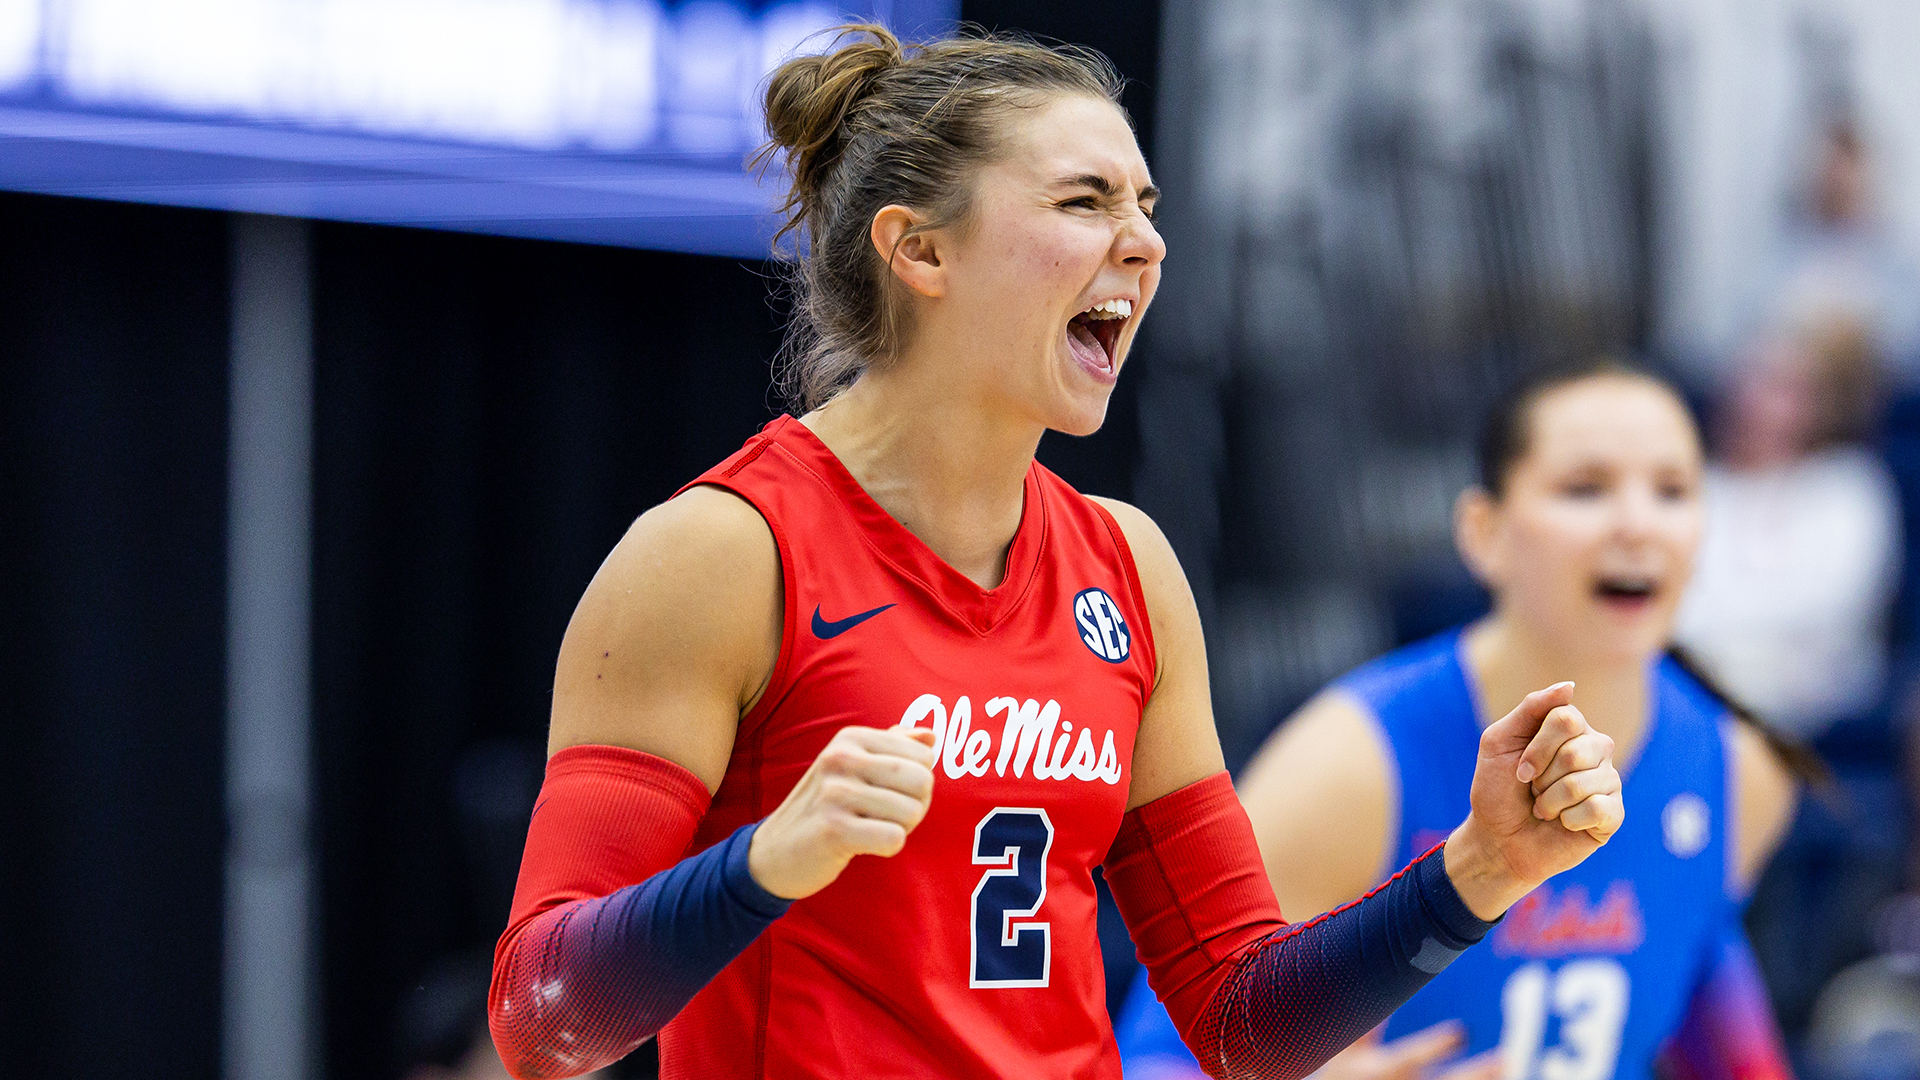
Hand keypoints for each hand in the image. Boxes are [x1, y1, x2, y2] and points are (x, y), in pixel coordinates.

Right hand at [747, 725, 937, 899]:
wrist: (773, 852)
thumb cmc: (823, 807)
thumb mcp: (852, 767)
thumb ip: (892, 747)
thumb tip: (931, 736)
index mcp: (850, 738)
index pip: (924, 756)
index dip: (917, 782)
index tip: (889, 794)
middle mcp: (841, 758)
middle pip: (922, 781)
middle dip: (916, 806)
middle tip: (886, 817)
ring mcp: (835, 793)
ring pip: (912, 812)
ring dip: (900, 829)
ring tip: (869, 829)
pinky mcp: (833, 830)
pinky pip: (894, 838)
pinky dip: (887, 847)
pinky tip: (863, 844)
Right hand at [1314, 1024, 1501, 1079]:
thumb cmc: (1338, 1076)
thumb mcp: (1345, 1050)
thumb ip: (1365, 1021)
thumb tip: (1379, 979)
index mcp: (1382, 1069)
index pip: (1411, 1057)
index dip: (1436, 1046)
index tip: (1462, 1032)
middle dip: (1475, 1073)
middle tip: (1503, 1060)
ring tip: (1509, 1067)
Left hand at [1447, 682, 1623, 919]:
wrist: (1498, 840)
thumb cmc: (1498, 790)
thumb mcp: (1500, 742)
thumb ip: (1532, 708)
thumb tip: (1570, 685)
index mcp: (1570, 729)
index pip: (1566, 719)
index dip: (1537, 748)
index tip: (1519, 769)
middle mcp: (1595, 750)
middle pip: (1578, 751)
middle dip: (1542, 777)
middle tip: (1533, 790)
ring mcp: (1608, 781)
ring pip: (1584, 783)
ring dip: (1550, 802)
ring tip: (1545, 809)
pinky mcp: (1613, 814)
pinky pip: (1598, 808)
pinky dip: (1568, 819)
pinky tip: (1564, 823)